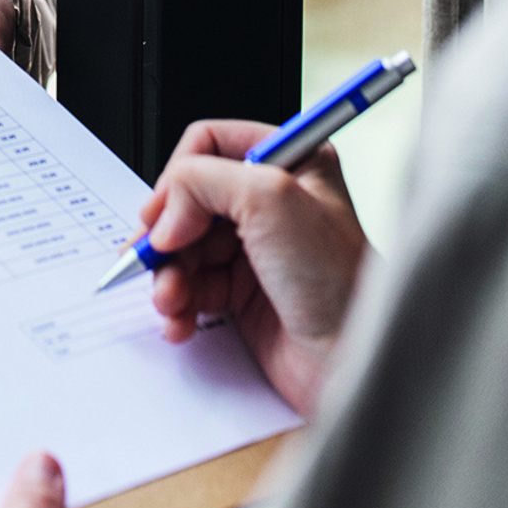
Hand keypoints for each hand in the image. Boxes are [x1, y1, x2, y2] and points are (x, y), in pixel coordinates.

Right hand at [139, 122, 369, 417]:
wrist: (354, 362)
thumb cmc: (338, 282)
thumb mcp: (270, 200)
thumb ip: (203, 180)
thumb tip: (165, 209)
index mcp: (288, 162)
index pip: (209, 145)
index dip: (179, 177)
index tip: (164, 215)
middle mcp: (271, 202)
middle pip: (189, 200)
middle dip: (167, 234)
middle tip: (153, 259)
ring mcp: (256, 248)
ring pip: (185, 245)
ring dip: (168, 273)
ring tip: (170, 299)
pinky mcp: (245, 294)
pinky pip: (192, 286)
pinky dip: (178, 303)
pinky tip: (179, 319)